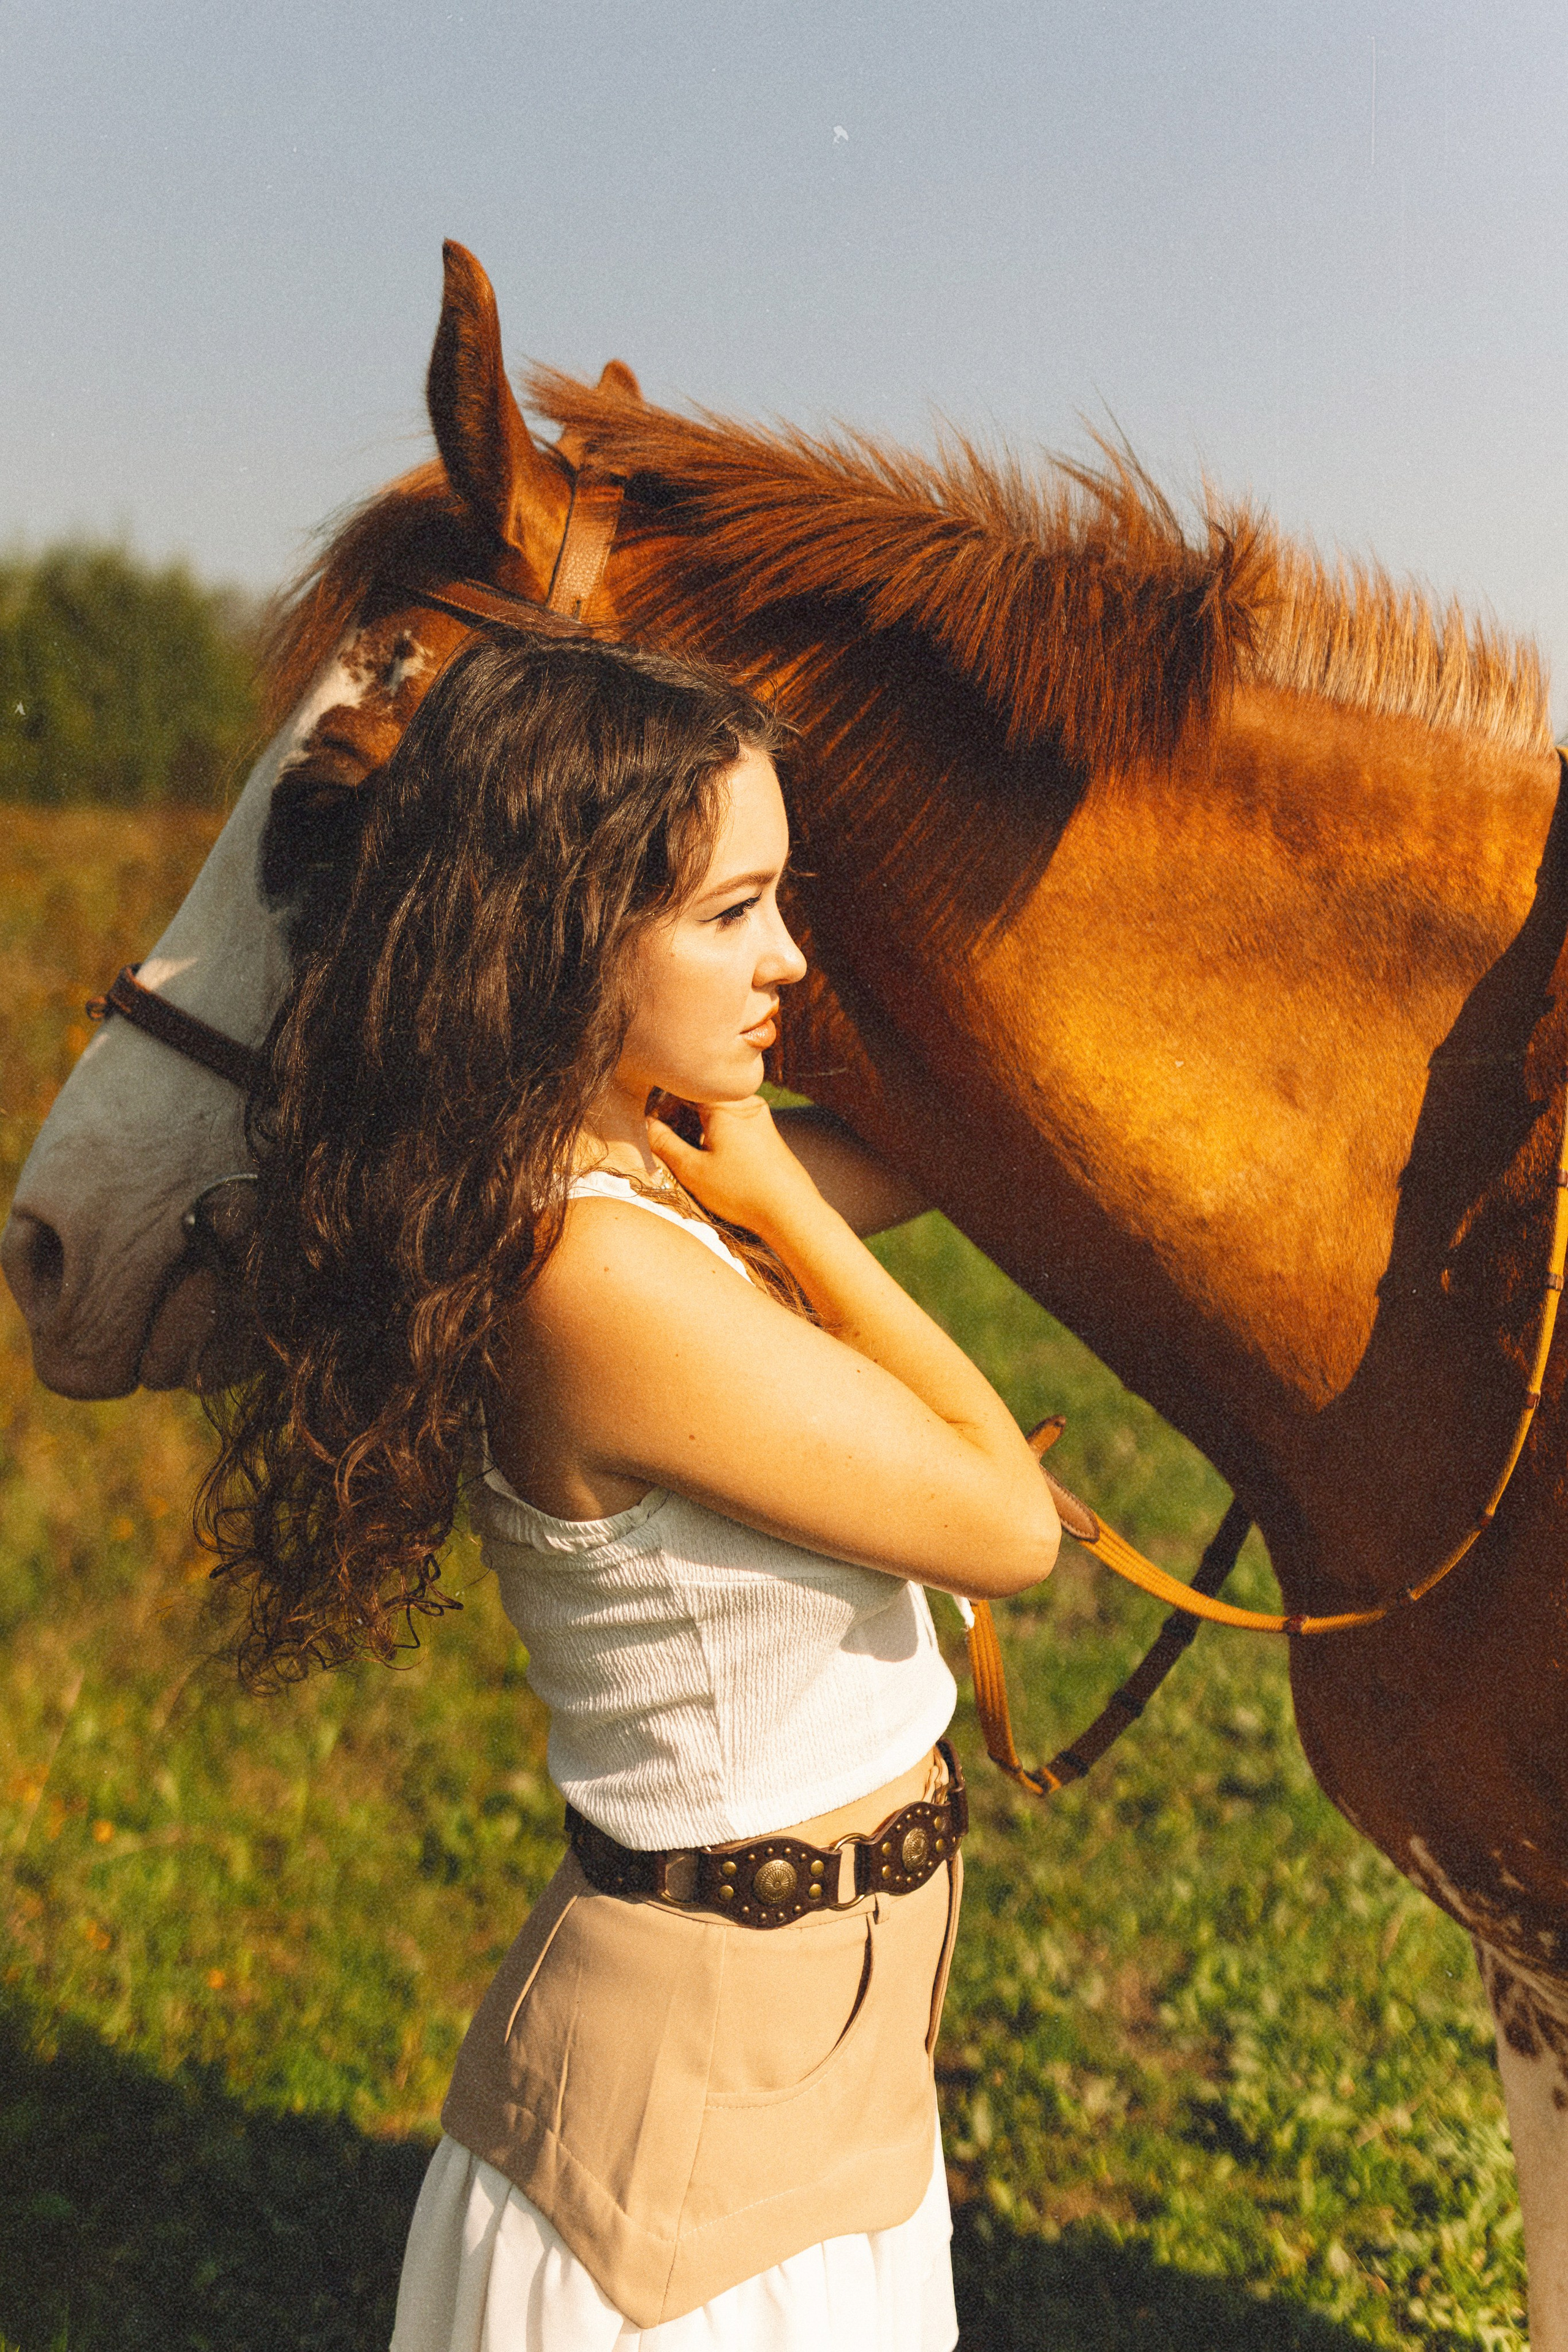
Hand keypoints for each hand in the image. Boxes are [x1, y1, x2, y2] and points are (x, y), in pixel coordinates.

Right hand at [646, 1094, 820, 1237]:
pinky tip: (711, 1160)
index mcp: (724, 1104)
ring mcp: (759, 1117)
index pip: (683, 1088)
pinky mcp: (767, 1134)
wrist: (791, 1211)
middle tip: (664, 1143)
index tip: (651, 1127)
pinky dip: (715, 1136)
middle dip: (678, 1118)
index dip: (661, 1106)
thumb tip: (646, 1124)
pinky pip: (733, 1124)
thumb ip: (663, 1143)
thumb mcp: (693, 1169)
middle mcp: (745, 1103)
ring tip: (686, 1155)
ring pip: (716, 1112)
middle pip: (700, 1098)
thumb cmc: (741, 1190)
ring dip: (696, 1128)